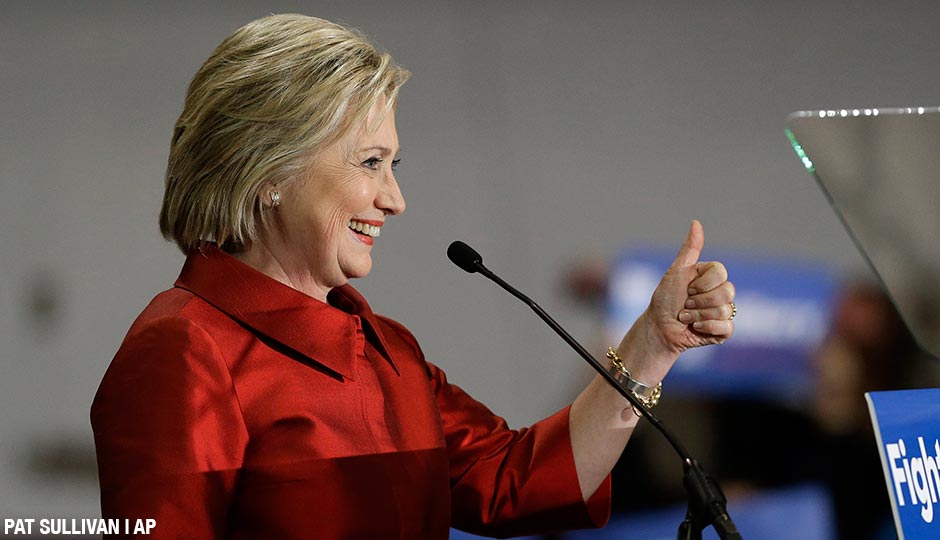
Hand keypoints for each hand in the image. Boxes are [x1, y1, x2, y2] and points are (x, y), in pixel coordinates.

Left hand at [614, 220, 734, 383]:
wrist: (659, 327)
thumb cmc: (665, 299)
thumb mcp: (676, 271)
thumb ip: (689, 249)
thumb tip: (696, 222)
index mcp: (711, 276)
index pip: (721, 273)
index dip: (702, 283)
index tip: (687, 288)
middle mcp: (720, 292)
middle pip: (727, 292)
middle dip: (699, 301)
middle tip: (685, 304)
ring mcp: (723, 311)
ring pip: (724, 310)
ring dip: (698, 315)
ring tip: (686, 317)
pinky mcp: (723, 330)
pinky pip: (727, 327)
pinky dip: (707, 328)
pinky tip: (696, 328)